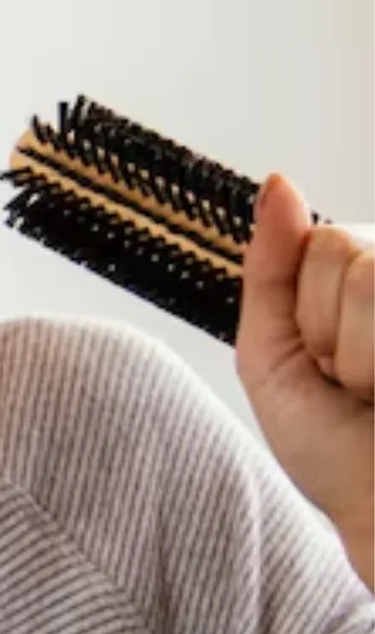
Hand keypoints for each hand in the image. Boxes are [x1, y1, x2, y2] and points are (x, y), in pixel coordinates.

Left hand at [235, 174, 373, 590]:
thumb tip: (278, 181)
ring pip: (374, 280)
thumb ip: (270, 269)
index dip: (312, 315)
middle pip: (348, 250)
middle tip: (361, 388)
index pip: (325, 242)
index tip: (331, 368)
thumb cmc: (335, 453)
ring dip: (365, 357)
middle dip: (335, 335)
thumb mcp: (273, 358)